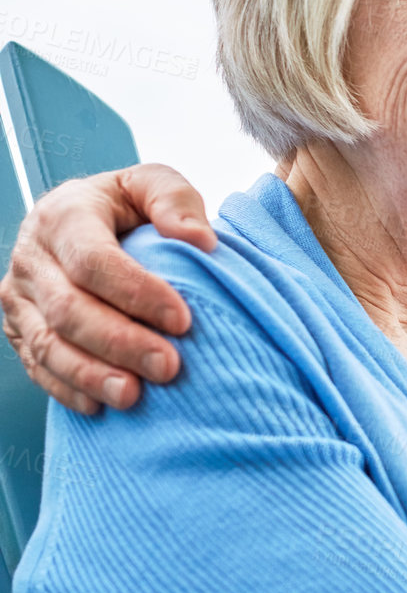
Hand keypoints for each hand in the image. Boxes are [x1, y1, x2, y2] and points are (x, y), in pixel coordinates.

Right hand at [0, 164, 212, 412]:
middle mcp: (31, 257)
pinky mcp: (19, 328)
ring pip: (47, 344)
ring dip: (91, 374)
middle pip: (69, 309)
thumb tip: (200, 239)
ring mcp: (20, 297)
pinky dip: (67, 389)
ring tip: (133, 396)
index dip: (136, 293)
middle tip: (169, 367)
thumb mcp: (152, 185)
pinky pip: (36, 365)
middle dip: (120, 342)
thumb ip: (176, 201)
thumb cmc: (128, 206)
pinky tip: (100, 407)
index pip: (93, 260)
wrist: (88, 220)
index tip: (183, 320)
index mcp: (62, 216)